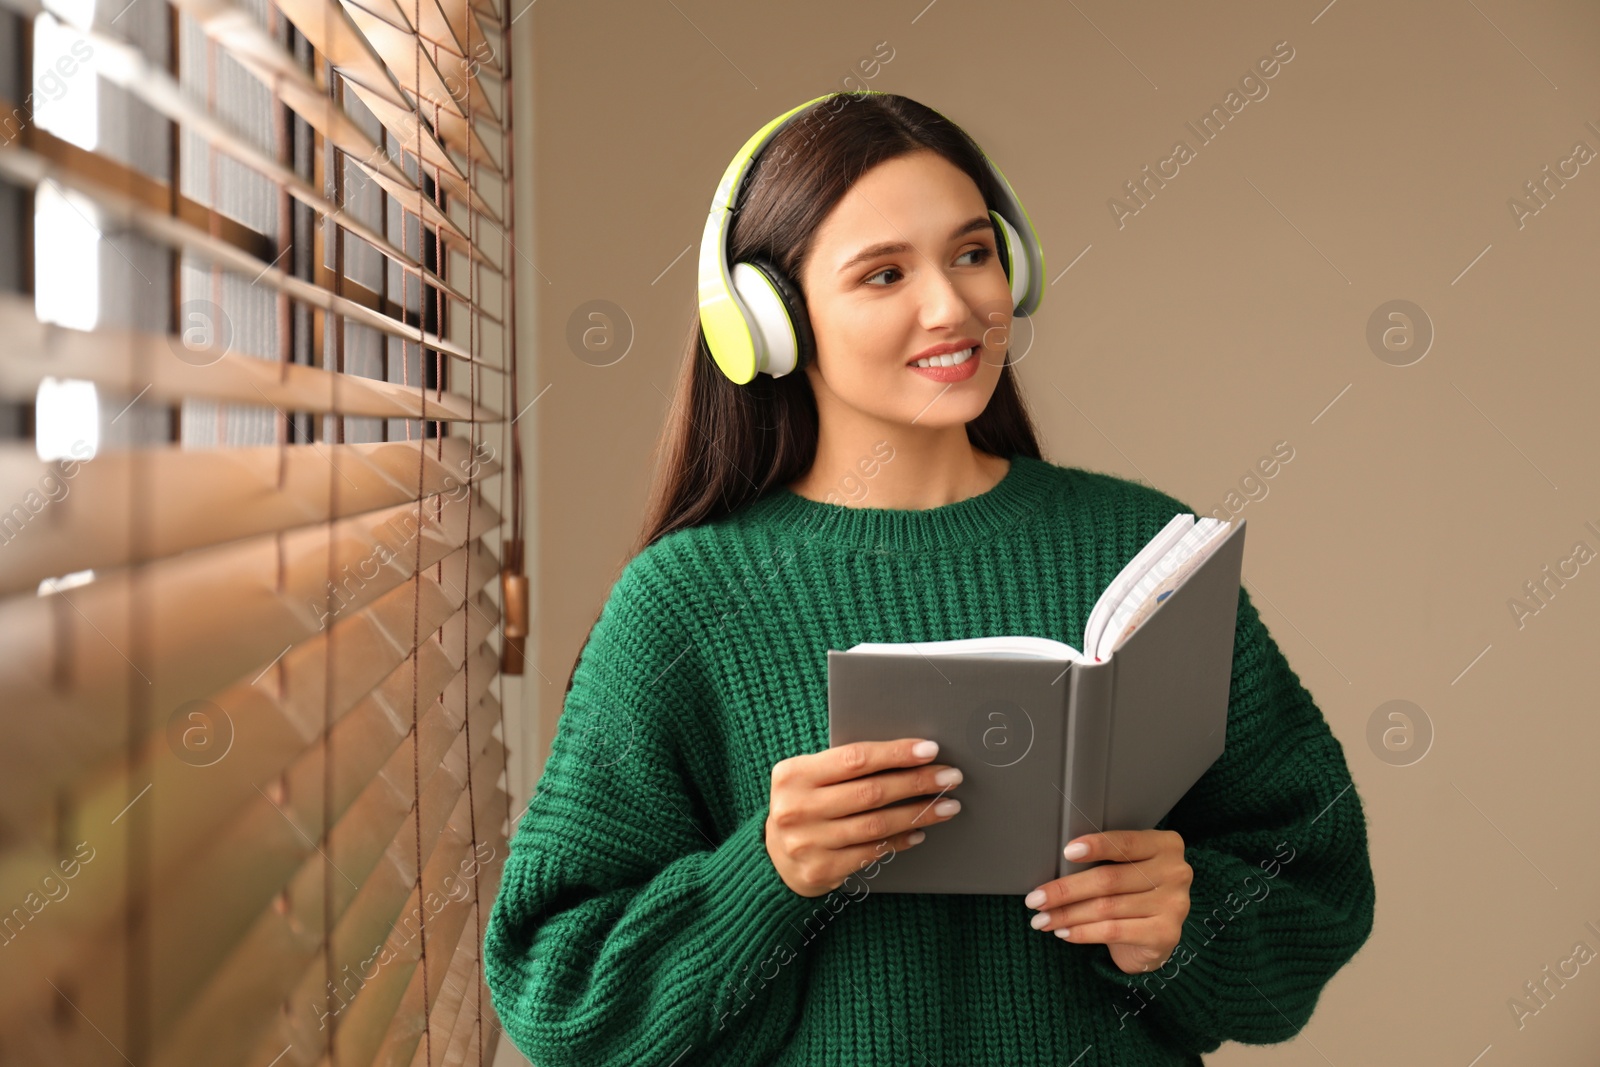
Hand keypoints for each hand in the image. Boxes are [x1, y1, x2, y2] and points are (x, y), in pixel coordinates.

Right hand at [765, 738, 963, 897]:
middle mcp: (797, 808)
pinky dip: (900, 840)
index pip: (855, 758)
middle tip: (950, 776)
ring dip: (919, 814)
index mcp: (794, 774)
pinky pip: (872, 852)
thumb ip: (844, 767)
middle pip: (871, 792)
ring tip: (947, 805)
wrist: (773, 858)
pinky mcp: (821, 870)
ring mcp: (808, 842)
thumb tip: (908, 755)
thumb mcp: (809, 777)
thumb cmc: (804, 805)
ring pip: (877, 825)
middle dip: (917, 782)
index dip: (896, 753)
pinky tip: (920, 832)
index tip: (929, 749)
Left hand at [1023, 829, 1190, 973]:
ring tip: (1041, 919)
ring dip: (1067, 915)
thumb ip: (1106, 860)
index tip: (1066, 852)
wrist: (1156, 935)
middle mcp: (1176, 872)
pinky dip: (1083, 932)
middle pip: (1109, 879)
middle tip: (1035, 899)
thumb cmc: (1133, 892)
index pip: (1126, 843)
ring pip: (1106, 908)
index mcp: (1165, 845)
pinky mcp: (1166, 934)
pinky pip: (1114, 931)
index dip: (1096, 847)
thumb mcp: (1126, 867)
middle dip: (1066, 890)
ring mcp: (1174, 905)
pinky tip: (1064, 933)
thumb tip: (1058, 864)